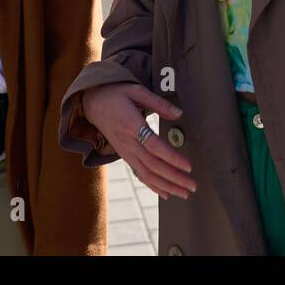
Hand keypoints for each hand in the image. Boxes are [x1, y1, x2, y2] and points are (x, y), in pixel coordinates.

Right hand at [81, 83, 196, 199]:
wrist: (92, 102)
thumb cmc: (115, 94)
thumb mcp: (136, 91)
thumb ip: (158, 104)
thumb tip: (179, 114)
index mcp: (131, 124)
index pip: (154, 146)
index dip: (171, 158)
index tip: (188, 166)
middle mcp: (127, 142)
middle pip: (152, 165)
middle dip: (174, 178)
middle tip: (192, 186)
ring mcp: (125, 151)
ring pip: (146, 174)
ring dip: (166, 186)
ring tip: (184, 193)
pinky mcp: (124, 155)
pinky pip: (139, 174)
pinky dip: (153, 186)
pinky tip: (166, 193)